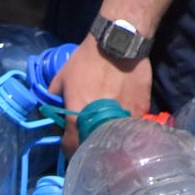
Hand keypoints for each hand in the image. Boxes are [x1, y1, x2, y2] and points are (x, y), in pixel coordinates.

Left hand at [50, 36, 153, 152]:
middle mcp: (101, 123)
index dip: (70, 150)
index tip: (71, 148)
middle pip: (95, 147)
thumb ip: (54, 98)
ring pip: (116, 139)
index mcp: (77, 117)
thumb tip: (53, 112)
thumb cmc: (86, 60)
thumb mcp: (61, 78)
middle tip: (89, 142)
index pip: (72, 146)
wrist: (118, 44)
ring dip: (110, 138)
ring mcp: (124, 118)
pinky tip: (122, 122)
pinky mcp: (141, 110)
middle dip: (90, 147)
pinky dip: (126, 126)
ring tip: (107, 133)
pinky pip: (132, 125)